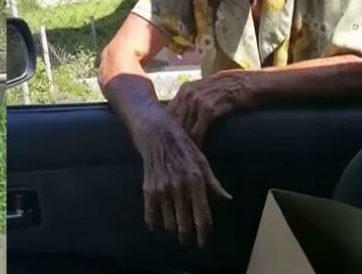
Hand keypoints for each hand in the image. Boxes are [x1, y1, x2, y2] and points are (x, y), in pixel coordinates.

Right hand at [134, 108, 231, 247]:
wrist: (155, 132)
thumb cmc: (182, 145)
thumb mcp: (202, 161)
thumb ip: (213, 183)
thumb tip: (227, 199)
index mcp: (196, 181)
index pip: (203, 216)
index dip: (204, 234)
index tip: (203, 244)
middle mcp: (180, 187)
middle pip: (185, 223)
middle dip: (187, 236)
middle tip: (188, 242)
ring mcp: (163, 188)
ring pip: (168, 221)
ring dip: (172, 227)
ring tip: (175, 228)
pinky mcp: (148, 187)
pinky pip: (150, 213)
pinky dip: (154, 222)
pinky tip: (157, 225)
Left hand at [166, 71, 255, 145]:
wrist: (247, 83)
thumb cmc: (228, 89)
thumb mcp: (205, 90)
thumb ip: (192, 100)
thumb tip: (182, 114)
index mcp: (184, 90)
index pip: (167, 111)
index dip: (163, 126)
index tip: (162, 139)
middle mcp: (187, 94)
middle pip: (172, 120)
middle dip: (170, 136)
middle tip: (168, 151)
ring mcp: (197, 101)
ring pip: (183, 126)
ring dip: (182, 141)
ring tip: (179, 155)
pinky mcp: (209, 109)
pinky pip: (198, 129)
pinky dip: (196, 141)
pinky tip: (195, 151)